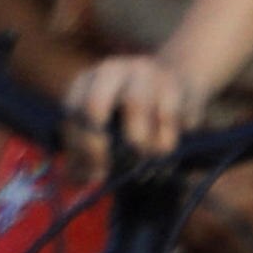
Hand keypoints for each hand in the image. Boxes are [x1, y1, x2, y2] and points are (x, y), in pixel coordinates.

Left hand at [60, 51, 202, 167]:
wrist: (179, 78)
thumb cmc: (133, 112)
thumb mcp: (105, 125)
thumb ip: (86, 152)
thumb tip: (74, 181)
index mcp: (87, 81)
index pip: (73, 113)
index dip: (79, 148)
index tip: (93, 174)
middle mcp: (111, 71)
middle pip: (93, 106)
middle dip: (98, 145)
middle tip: (108, 170)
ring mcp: (143, 72)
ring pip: (135, 106)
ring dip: (139, 142)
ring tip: (144, 158)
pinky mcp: (173, 83)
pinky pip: (167, 115)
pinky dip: (166, 139)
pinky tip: (165, 147)